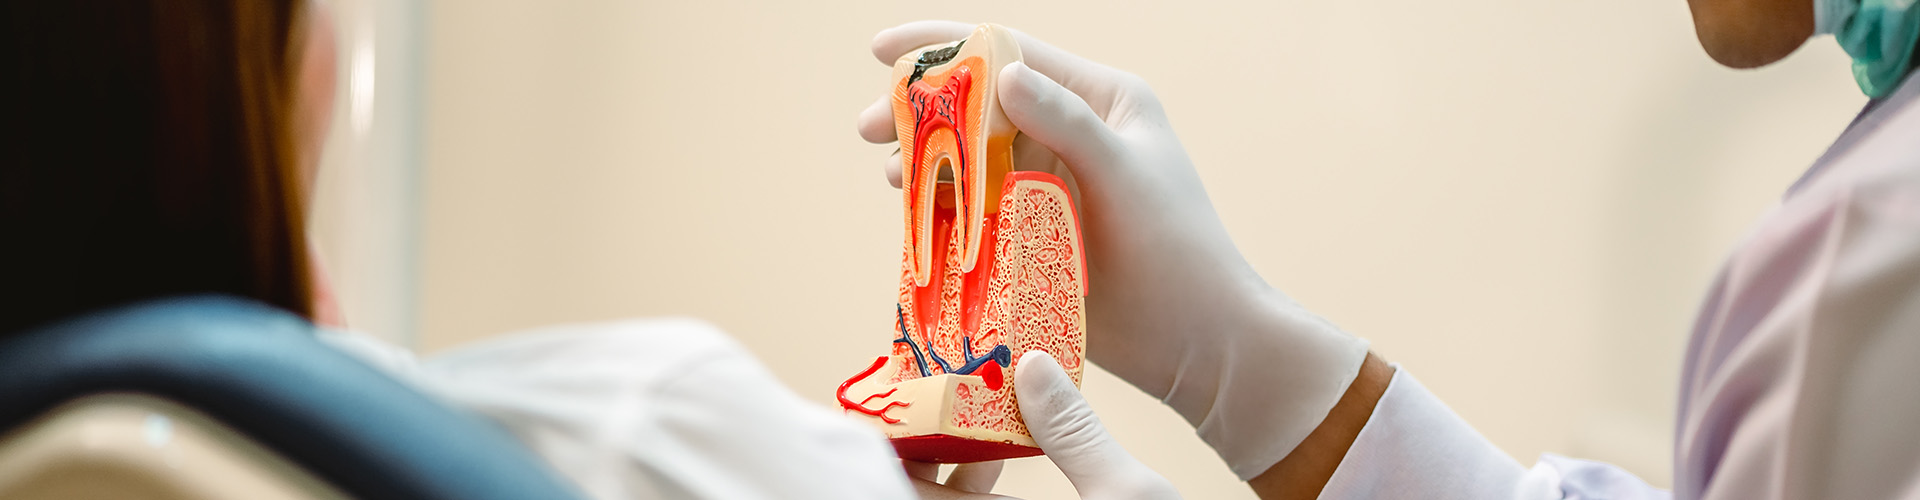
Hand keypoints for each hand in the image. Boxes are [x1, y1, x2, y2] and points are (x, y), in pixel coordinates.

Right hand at [858, 21, 1372, 480]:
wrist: (1197, 342)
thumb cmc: (1176, 252)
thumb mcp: (1122, 175)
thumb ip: (1067, 123)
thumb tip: (1008, 74)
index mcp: (1101, 100)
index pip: (1013, 52)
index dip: (946, 44)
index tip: (882, 50)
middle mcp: (1072, 132)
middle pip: (979, 103)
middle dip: (921, 110)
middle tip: (870, 129)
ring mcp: (1050, 183)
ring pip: (970, 155)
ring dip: (927, 160)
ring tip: (893, 175)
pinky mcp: (1035, 231)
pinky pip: (975, 207)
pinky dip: (940, 205)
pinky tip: (912, 212)